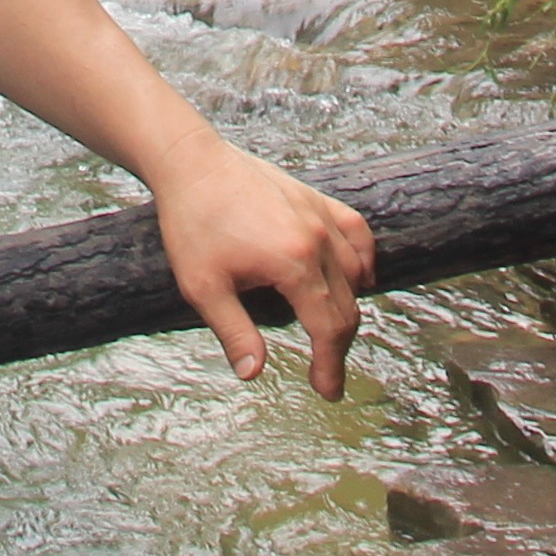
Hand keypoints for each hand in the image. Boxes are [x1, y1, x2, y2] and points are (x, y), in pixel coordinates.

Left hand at [148, 133, 375, 401]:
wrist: (192, 163)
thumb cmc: (193, 223)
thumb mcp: (203, 287)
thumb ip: (234, 332)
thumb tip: (253, 375)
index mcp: (294, 263)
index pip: (328, 328)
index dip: (330, 366)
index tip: (328, 392)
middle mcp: (318, 239)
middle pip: (346, 305)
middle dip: (338, 346)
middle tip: (326, 376)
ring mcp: (321, 215)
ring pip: (356, 272)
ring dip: (348, 308)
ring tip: (331, 334)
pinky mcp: (316, 198)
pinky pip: (356, 233)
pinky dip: (363, 259)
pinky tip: (359, 276)